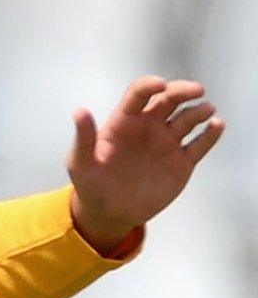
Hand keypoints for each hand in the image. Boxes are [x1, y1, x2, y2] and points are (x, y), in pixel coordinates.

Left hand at [66, 76, 224, 252]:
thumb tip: (79, 111)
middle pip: (169, 99)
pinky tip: (216, 126)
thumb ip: (83, 139)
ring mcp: (167, 142)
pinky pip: (200, 144)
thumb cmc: (90, 185)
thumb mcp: (80, 164)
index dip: (150, 85)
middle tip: (197, 90)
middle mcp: (149, 126)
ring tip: (206, 111)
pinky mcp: (182, 161)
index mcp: (124, 121)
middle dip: (183, 91)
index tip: (161, 84)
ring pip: (188, 118)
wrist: (109, 213)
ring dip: (199, 111)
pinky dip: (210, 134)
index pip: (139, 94)